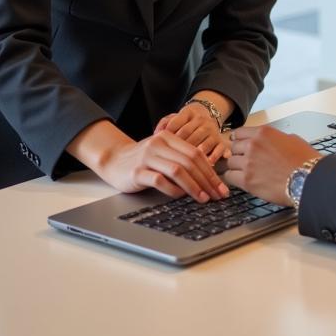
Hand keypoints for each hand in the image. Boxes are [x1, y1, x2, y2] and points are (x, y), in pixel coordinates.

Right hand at [97, 131, 229, 201]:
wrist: (113, 160)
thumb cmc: (143, 160)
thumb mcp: (164, 154)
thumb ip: (182, 159)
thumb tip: (210, 177)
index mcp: (169, 137)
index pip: (196, 154)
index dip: (211, 171)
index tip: (221, 187)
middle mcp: (159, 144)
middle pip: (190, 162)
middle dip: (207, 180)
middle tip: (217, 195)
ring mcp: (147, 157)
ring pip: (177, 170)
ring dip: (193, 186)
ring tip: (203, 198)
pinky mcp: (137, 172)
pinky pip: (159, 180)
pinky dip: (173, 190)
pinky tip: (180, 197)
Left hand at [156, 104, 230, 163]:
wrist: (206, 114)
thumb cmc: (185, 123)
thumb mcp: (175, 118)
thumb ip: (164, 123)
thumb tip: (156, 133)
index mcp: (188, 113)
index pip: (175, 124)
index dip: (167, 137)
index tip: (160, 150)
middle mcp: (201, 120)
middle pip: (189, 136)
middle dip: (179, 151)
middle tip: (172, 166)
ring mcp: (212, 130)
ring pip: (204, 144)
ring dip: (196, 158)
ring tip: (189, 170)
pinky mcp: (221, 140)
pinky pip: (219, 149)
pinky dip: (214, 157)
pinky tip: (207, 166)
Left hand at [223, 126, 318, 205]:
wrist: (307, 179)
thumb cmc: (304, 160)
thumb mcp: (291, 139)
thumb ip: (274, 138)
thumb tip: (270, 143)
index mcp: (263, 133)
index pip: (239, 133)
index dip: (238, 140)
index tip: (238, 144)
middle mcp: (253, 145)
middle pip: (233, 147)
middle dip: (238, 154)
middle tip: (244, 160)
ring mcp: (248, 162)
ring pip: (230, 162)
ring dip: (235, 166)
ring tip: (243, 172)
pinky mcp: (247, 180)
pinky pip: (230, 176)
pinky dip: (233, 178)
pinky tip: (240, 180)